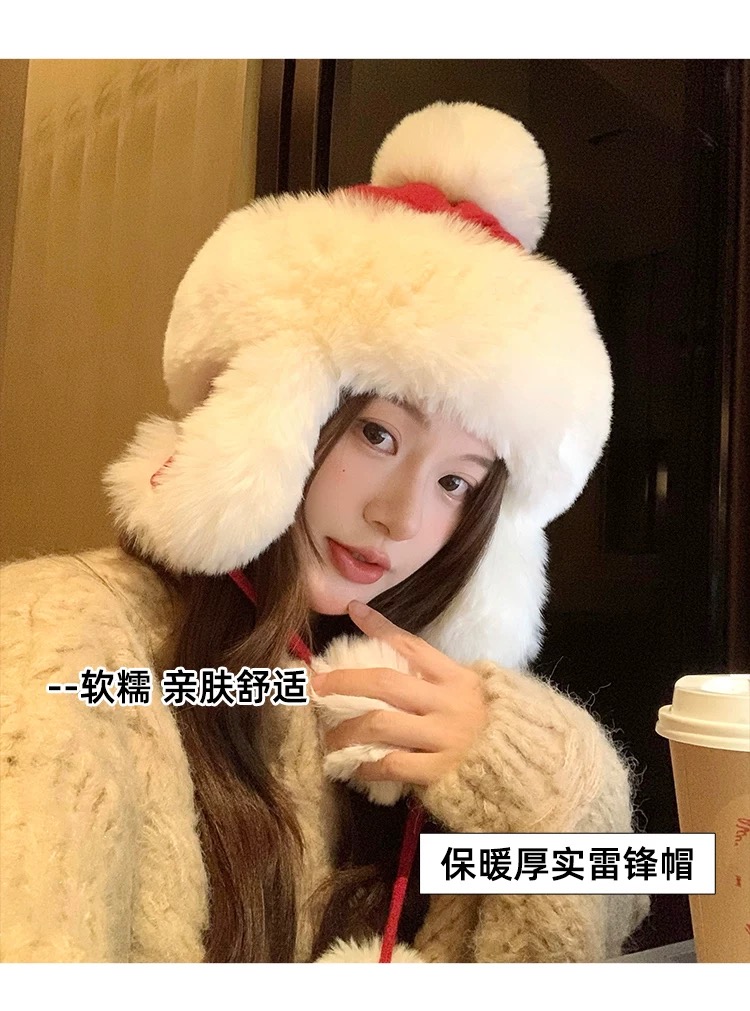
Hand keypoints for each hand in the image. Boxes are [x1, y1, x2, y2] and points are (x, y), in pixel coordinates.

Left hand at [310, 600, 487, 786]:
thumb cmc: (494, 725)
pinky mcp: (440, 771)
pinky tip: (354, 765)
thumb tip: (394, 657)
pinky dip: (367, 764)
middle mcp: (448, 703)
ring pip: (380, 724)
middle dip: (345, 682)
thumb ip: (437, 677)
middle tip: (318, 685)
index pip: (412, 645)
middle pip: (385, 684)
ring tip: (329, 738)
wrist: (524, 767)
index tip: (353, 611)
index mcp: (456, 678)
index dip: (380, 626)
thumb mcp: (472, 690)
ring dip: (346, 730)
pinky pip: (392, 764)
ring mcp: (443, 738)